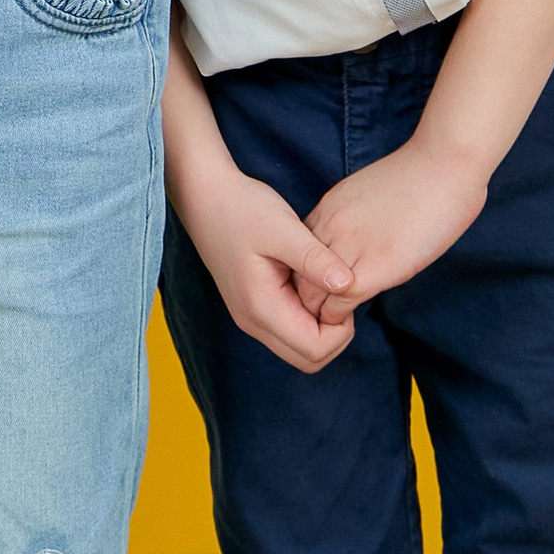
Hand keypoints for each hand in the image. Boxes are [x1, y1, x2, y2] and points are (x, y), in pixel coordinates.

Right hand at [184, 163, 356, 373]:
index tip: (341, 289)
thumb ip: (315, 259)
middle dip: (335, 335)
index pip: (315, 350)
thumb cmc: (242, 207)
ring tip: (322, 283)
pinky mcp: (252, 306)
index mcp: (260, 307)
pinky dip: (306, 317)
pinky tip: (306, 282)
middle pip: (309, 359)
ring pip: (299, 348)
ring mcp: (249, 316)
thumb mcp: (282, 228)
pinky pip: (288, 331)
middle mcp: (252, 321)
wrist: (204, 193)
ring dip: (321, 327)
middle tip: (336, 290)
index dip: (341, 329)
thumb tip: (349, 285)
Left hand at [304, 139, 487, 322]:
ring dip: (317, 313)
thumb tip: (361, 236)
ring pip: (311, 290)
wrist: (441, 164)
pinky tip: (347, 323)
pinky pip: (341, 300)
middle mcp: (330, 227)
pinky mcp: (376, 266)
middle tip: (312, 317)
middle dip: (300, 298)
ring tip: (326, 328)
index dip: (302, 275)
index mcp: (329, 210)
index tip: (314, 290)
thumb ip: (356, 217)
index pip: (296, 250)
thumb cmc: (418, 177)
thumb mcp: (370, 194)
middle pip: (295, 272)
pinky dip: (338, 318)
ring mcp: (349, 246)